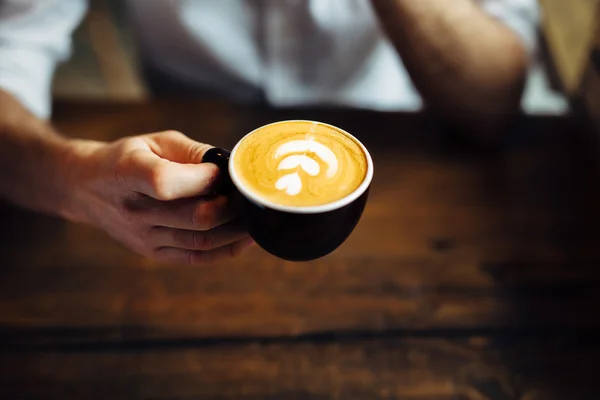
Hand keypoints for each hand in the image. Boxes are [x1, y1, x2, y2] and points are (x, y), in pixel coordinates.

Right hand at [65, 130, 253, 263]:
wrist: (88, 188)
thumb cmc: (128, 158)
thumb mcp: (155, 142)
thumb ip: (194, 153)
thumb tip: (231, 167)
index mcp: (128, 173)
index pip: (167, 183)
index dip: (204, 179)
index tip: (223, 172)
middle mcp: (134, 210)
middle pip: (195, 217)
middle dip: (233, 206)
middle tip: (250, 195)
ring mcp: (143, 237)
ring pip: (201, 240)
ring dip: (236, 231)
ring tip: (255, 217)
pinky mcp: (152, 253)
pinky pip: (195, 257)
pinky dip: (225, 250)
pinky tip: (244, 238)